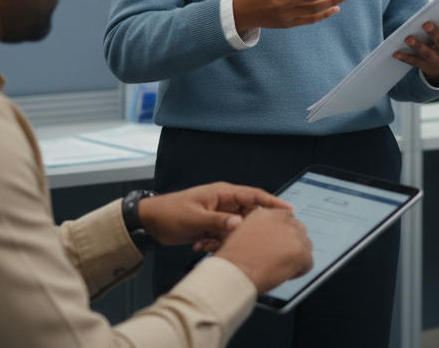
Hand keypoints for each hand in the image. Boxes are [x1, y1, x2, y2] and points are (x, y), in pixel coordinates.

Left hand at [138, 182, 291, 250]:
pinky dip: (215, 244)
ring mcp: (218, 216)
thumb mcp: (195, 217)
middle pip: (247, 216)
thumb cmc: (170, 212)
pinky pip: (224, 237)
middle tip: (247, 241)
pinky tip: (201, 246)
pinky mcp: (211, 228)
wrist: (149, 223)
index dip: (272, 202)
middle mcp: (223, 203)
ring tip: (208, 243)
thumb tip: (240, 225)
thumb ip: (218, 221)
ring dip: (225, 240)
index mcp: (222, 193)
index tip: (289, 211)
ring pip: (235, 230)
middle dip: (245, 230)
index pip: (254, 196)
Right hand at [214, 208, 313, 293]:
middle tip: (282, 258)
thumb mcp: (242, 234)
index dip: (284, 234)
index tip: (282, 243)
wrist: (233, 273)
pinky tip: (286, 274)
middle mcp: (280, 220)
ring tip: (282, 267)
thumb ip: (260, 230)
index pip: (286, 218)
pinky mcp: (300, 251)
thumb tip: (272, 238)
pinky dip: (300, 271)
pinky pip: (309, 262)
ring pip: (306, 245)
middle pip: (299, 229)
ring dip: (297, 256)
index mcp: (265, 213)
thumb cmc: (232, 260)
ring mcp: (292, 235)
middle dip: (293, 243)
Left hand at [392, 8, 438, 83]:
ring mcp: (438, 61)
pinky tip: (395, 52)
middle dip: (434, 33)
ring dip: (417, 45)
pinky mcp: (427, 67)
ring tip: (408, 38)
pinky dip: (404, 57)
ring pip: (427, 53)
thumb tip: (431, 12)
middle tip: (426, 24)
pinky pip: (414, 61)